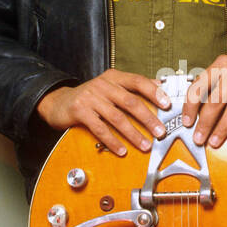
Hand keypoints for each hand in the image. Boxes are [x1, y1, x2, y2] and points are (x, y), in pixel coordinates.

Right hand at [36, 69, 168, 156]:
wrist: (59, 102)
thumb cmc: (89, 96)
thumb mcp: (110, 86)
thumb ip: (132, 86)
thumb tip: (159, 85)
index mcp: (113, 77)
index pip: (137, 81)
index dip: (154, 92)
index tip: (167, 104)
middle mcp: (102, 85)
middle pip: (130, 102)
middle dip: (148, 118)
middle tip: (160, 131)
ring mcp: (90, 97)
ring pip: (117, 117)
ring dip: (133, 134)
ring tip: (145, 145)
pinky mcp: (80, 111)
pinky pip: (100, 129)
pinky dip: (112, 141)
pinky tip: (121, 150)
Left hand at [180, 55, 226, 146]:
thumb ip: (213, 89)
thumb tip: (194, 115)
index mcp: (222, 64)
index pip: (200, 86)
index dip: (191, 106)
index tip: (187, 122)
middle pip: (215, 99)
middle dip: (205, 123)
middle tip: (199, 138)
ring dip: (222, 128)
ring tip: (215, 141)